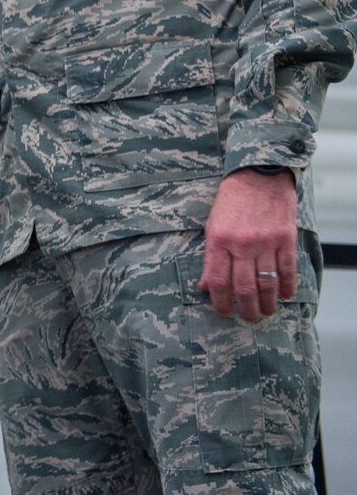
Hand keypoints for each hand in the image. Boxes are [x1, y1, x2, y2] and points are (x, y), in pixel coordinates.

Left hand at [200, 167, 297, 321]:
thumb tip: (206, 286)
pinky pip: (288, 270)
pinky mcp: (285, 239)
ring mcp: (265, 242)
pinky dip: (287, 287)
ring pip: (267, 283)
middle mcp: (241, 244)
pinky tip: (284, 296)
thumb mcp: (212, 226)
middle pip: (243, 287)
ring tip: (265, 312)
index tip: (223, 312)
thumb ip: (211, 258)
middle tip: (248, 318)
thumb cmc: (231, 202)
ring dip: (267, 303)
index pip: (218, 281)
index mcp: (218, 241)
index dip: (220, 302)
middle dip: (246, 309)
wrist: (258, 177)